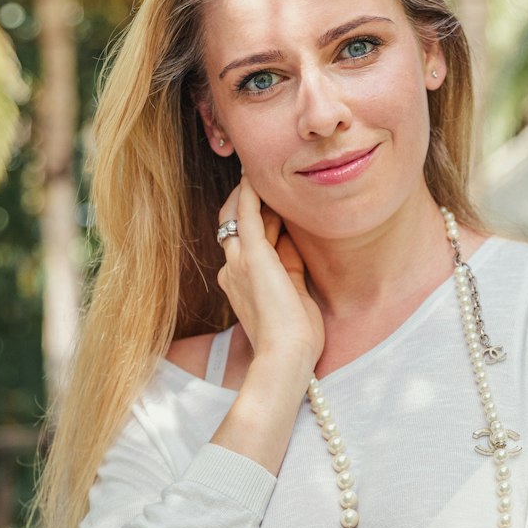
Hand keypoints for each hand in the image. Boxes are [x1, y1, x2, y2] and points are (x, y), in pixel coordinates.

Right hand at [216, 173, 323, 373]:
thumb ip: (290, 266)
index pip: (247, 244)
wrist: (286, 356)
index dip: (261, 223)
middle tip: (263, 180)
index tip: (274, 205)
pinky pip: (247, 214)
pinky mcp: (253, 256)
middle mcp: (232, 270)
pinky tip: (254, 175)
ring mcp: (239, 263)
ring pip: (237, 216)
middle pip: (236, 226)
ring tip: (258, 171)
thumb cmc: (294, 337)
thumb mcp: (294, 294)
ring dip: (249, 194)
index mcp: (241, 284)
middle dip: (250, 204)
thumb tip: (293, 240)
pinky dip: (249, 193)